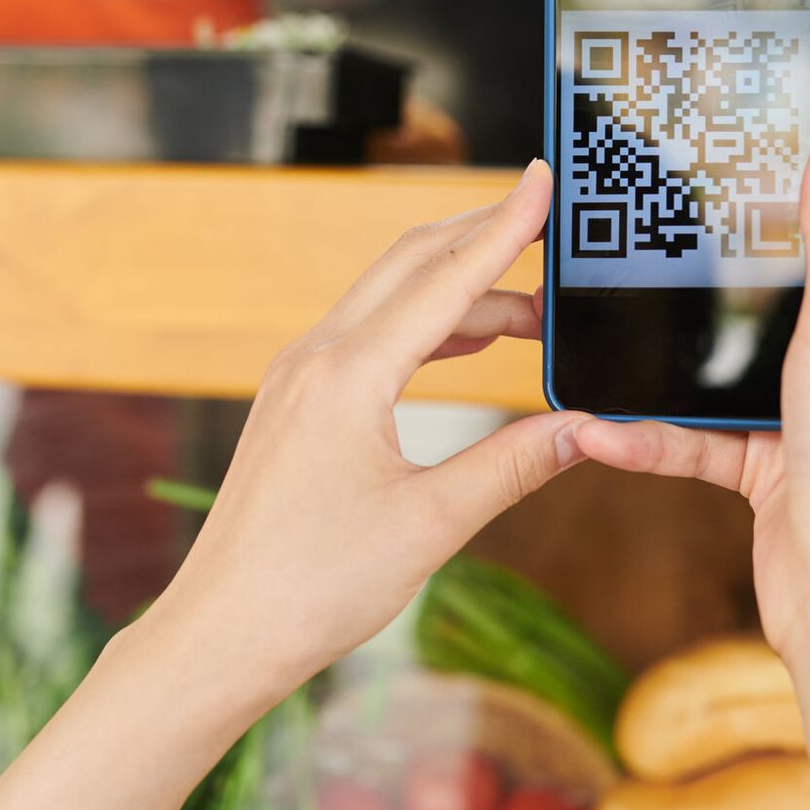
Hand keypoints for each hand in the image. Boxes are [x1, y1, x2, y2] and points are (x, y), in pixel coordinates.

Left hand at [0, 162, 587, 809]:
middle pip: (412, 264)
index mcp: (348, 375)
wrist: (222, 631)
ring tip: (533, 308)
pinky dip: (426, 326)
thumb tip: (587, 426)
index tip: (544, 178)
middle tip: (551, 224)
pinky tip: (468, 341)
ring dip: (460, 290)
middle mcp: (316, 358)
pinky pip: (369, 334)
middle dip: (485, 238)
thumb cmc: (314, 587)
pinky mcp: (296, 400)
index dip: (504, 226)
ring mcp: (299, 375)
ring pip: (390, 299)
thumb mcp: (432, 524)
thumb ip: (514, 463)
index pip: (445, 279)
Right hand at [571, 132, 809, 656]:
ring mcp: (802, 414)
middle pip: (765, 294)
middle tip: (643, 233)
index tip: (730, 156)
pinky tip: (599, 427)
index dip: (789, 189)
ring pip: (714, 367)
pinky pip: (691, 436)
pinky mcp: (761, 466)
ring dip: (657, 365)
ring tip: (597, 339)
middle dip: (704, 275)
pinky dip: (646, 434)